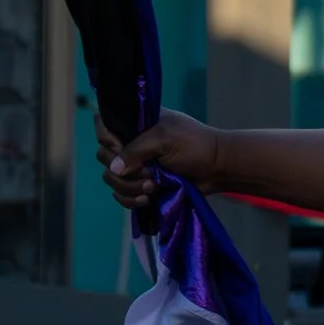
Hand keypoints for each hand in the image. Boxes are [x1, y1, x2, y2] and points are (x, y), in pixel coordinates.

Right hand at [97, 111, 222, 210]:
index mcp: (136, 125)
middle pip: (104, 157)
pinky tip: (148, 199)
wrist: (219, 168)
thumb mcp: (164, 140)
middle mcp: (132, 144)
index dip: (107, 140)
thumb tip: (113, 168)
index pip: (104, 126)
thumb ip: (136, 150)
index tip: (121, 149)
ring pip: (113, 179)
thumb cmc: (196, 146)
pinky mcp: (143, 185)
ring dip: (129, 187)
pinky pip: (123, 195)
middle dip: (124, 170)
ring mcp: (137, 166)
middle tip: (149, 174)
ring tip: (153, 188)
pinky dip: (131, 199)